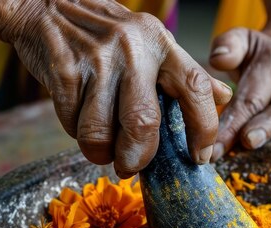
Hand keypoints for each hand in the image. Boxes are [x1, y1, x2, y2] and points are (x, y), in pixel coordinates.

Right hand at [0, 0, 231, 176]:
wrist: (46, 5)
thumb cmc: (107, 33)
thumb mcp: (152, 42)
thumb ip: (186, 72)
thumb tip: (224, 98)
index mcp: (161, 44)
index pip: (195, 88)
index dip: (203, 128)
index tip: (201, 157)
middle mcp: (133, 49)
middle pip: (143, 122)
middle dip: (137, 157)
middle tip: (131, 167)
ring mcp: (97, 59)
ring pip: (100, 132)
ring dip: (100, 152)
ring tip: (101, 148)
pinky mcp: (65, 71)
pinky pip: (73, 124)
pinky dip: (76, 133)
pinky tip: (79, 118)